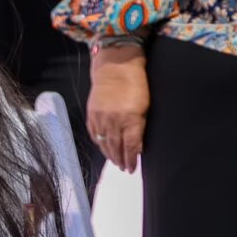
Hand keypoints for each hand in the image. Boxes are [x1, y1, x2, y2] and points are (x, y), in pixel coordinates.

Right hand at [86, 46, 149, 173]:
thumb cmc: (135, 84)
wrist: (115, 67)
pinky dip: (99, 142)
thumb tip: (138, 145)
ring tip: (115, 161)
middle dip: (120, 160)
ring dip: (109, 154)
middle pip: (116, 147)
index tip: (132, 168)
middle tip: (124, 168)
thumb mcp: (145, 106)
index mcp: (130, 119)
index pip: (131, 146)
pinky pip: (94, 133)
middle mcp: (113, 121)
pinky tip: (103, 147)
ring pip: (104, 143)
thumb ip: (140, 127)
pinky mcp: (91, 114)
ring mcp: (100, 118)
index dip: (131, 160)